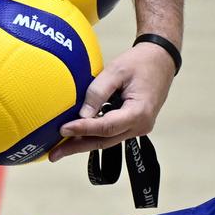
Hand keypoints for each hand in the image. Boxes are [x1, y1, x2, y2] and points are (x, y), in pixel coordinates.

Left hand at [48, 41, 176, 160]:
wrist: (161, 60)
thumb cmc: (139, 62)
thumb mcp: (116, 71)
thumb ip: (98, 92)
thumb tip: (82, 115)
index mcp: (139, 112)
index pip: (106, 127)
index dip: (83, 128)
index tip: (62, 129)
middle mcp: (140, 125)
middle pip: (104, 141)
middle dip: (77, 147)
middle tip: (53, 154)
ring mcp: (138, 128)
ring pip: (106, 140)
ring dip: (83, 143)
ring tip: (59, 149)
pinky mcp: (133, 125)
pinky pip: (110, 133)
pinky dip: (93, 135)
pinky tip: (76, 137)